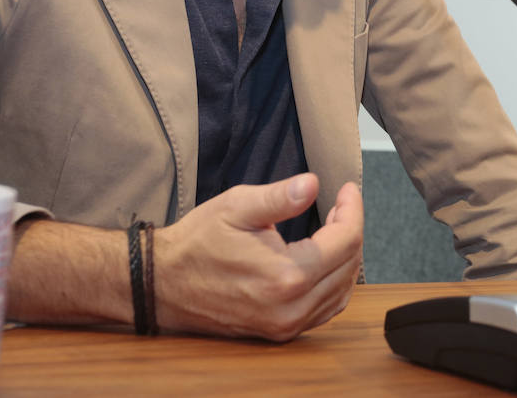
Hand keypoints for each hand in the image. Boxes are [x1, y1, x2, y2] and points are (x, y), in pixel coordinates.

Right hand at [153, 173, 363, 339]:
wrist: (163, 284)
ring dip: (346, 257)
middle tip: (340, 204)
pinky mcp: (279, 332)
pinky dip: (335, 283)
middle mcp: (291, 307)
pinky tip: (326, 261)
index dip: (352, 209)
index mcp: (286, 275)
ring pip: (342, 291)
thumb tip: (313, 184)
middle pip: (349, 265)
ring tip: (336, 227)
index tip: (347, 189)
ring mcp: (286, 325)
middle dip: (350, 229)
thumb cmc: (197, 243)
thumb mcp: (236, 207)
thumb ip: (280, 197)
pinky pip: (325, 309)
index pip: (345, 241)